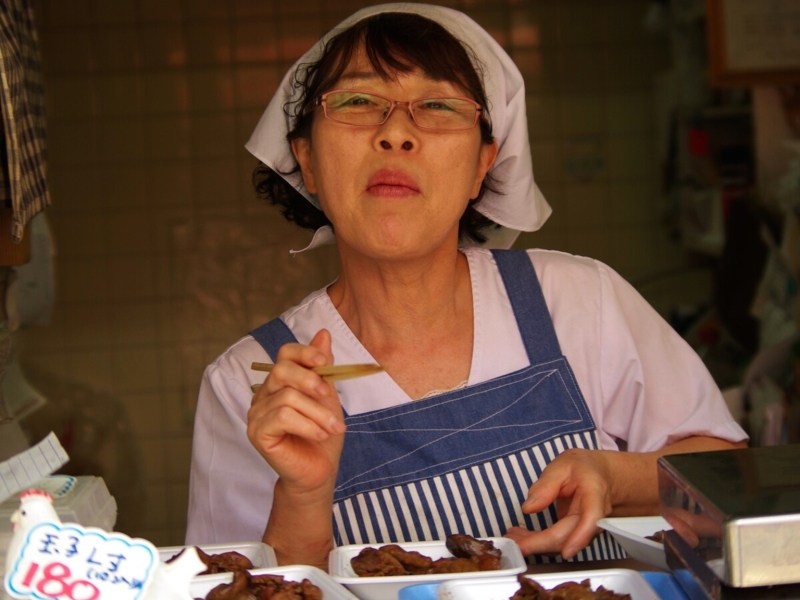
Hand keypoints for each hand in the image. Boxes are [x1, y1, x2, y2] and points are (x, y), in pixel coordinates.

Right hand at [246, 329, 345, 495]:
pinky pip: (282, 417)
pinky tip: (319, 435)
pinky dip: (307, 424)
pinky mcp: (256, 432)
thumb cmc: (322, 434)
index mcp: (280, 382)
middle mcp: (264, 394)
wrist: (319, 470)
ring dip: (317, 412)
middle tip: (329, 395)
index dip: (305, 353)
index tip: (325, 362)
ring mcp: (256, 413)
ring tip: (332, 428)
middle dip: (310, 380)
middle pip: (281, 370)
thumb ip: (322, 367)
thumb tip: (323, 332)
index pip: (284, 354)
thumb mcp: (328, 396)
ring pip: (287, 397)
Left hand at [504, 449, 613, 559]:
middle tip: (513, 542)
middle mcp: (594, 516)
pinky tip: (521, 536)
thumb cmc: (582, 468)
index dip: (579, 538)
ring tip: (512, 537)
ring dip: (535, 544)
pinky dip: (538, 541)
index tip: (566, 553)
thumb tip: (528, 508)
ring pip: (561, 543)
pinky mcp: (575, 532)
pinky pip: (557, 541)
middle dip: (540, 543)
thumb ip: (546, 486)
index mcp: (594, 494)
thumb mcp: (562, 465)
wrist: (599, 474)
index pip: (591, 519)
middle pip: (569, 536)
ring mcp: (585, 527)